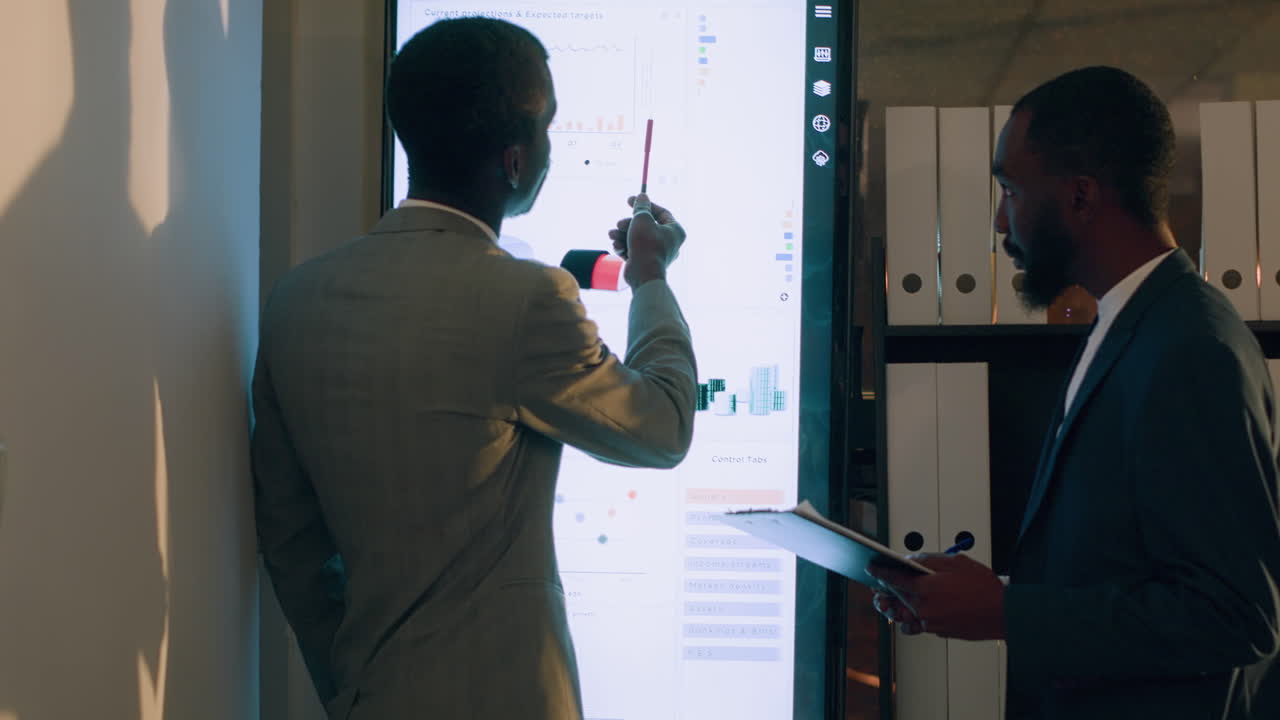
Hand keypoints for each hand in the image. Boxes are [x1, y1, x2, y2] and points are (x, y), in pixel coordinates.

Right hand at [607, 194, 684, 288]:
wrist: (643, 274)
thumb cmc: (646, 245)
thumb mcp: (642, 219)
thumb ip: (641, 207)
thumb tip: (642, 196)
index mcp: (675, 231)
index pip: (661, 213)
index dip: (645, 205)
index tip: (630, 200)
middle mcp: (669, 242)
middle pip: (647, 226)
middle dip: (629, 224)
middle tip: (619, 224)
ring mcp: (658, 253)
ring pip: (639, 238)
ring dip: (623, 235)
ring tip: (612, 235)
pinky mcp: (647, 262)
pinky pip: (636, 250)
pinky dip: (625, 246)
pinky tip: (616, 246)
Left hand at [868, 554, 1006, 640]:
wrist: (1003, 613)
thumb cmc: (983, 588)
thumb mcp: (955, 562)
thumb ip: (928, 560)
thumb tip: (910, 560)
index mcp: (925, 589)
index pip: (893, 579)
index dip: (879, 572)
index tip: (871, 568)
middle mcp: (923, 608)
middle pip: (893, 599)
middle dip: (883, 591)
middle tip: (877, 585)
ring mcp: (930, 622)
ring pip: (902, 616)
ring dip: (893, 608)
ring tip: (888, 601)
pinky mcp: (938, 632)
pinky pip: (916, 627)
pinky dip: (910, 621)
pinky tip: (910, 614)